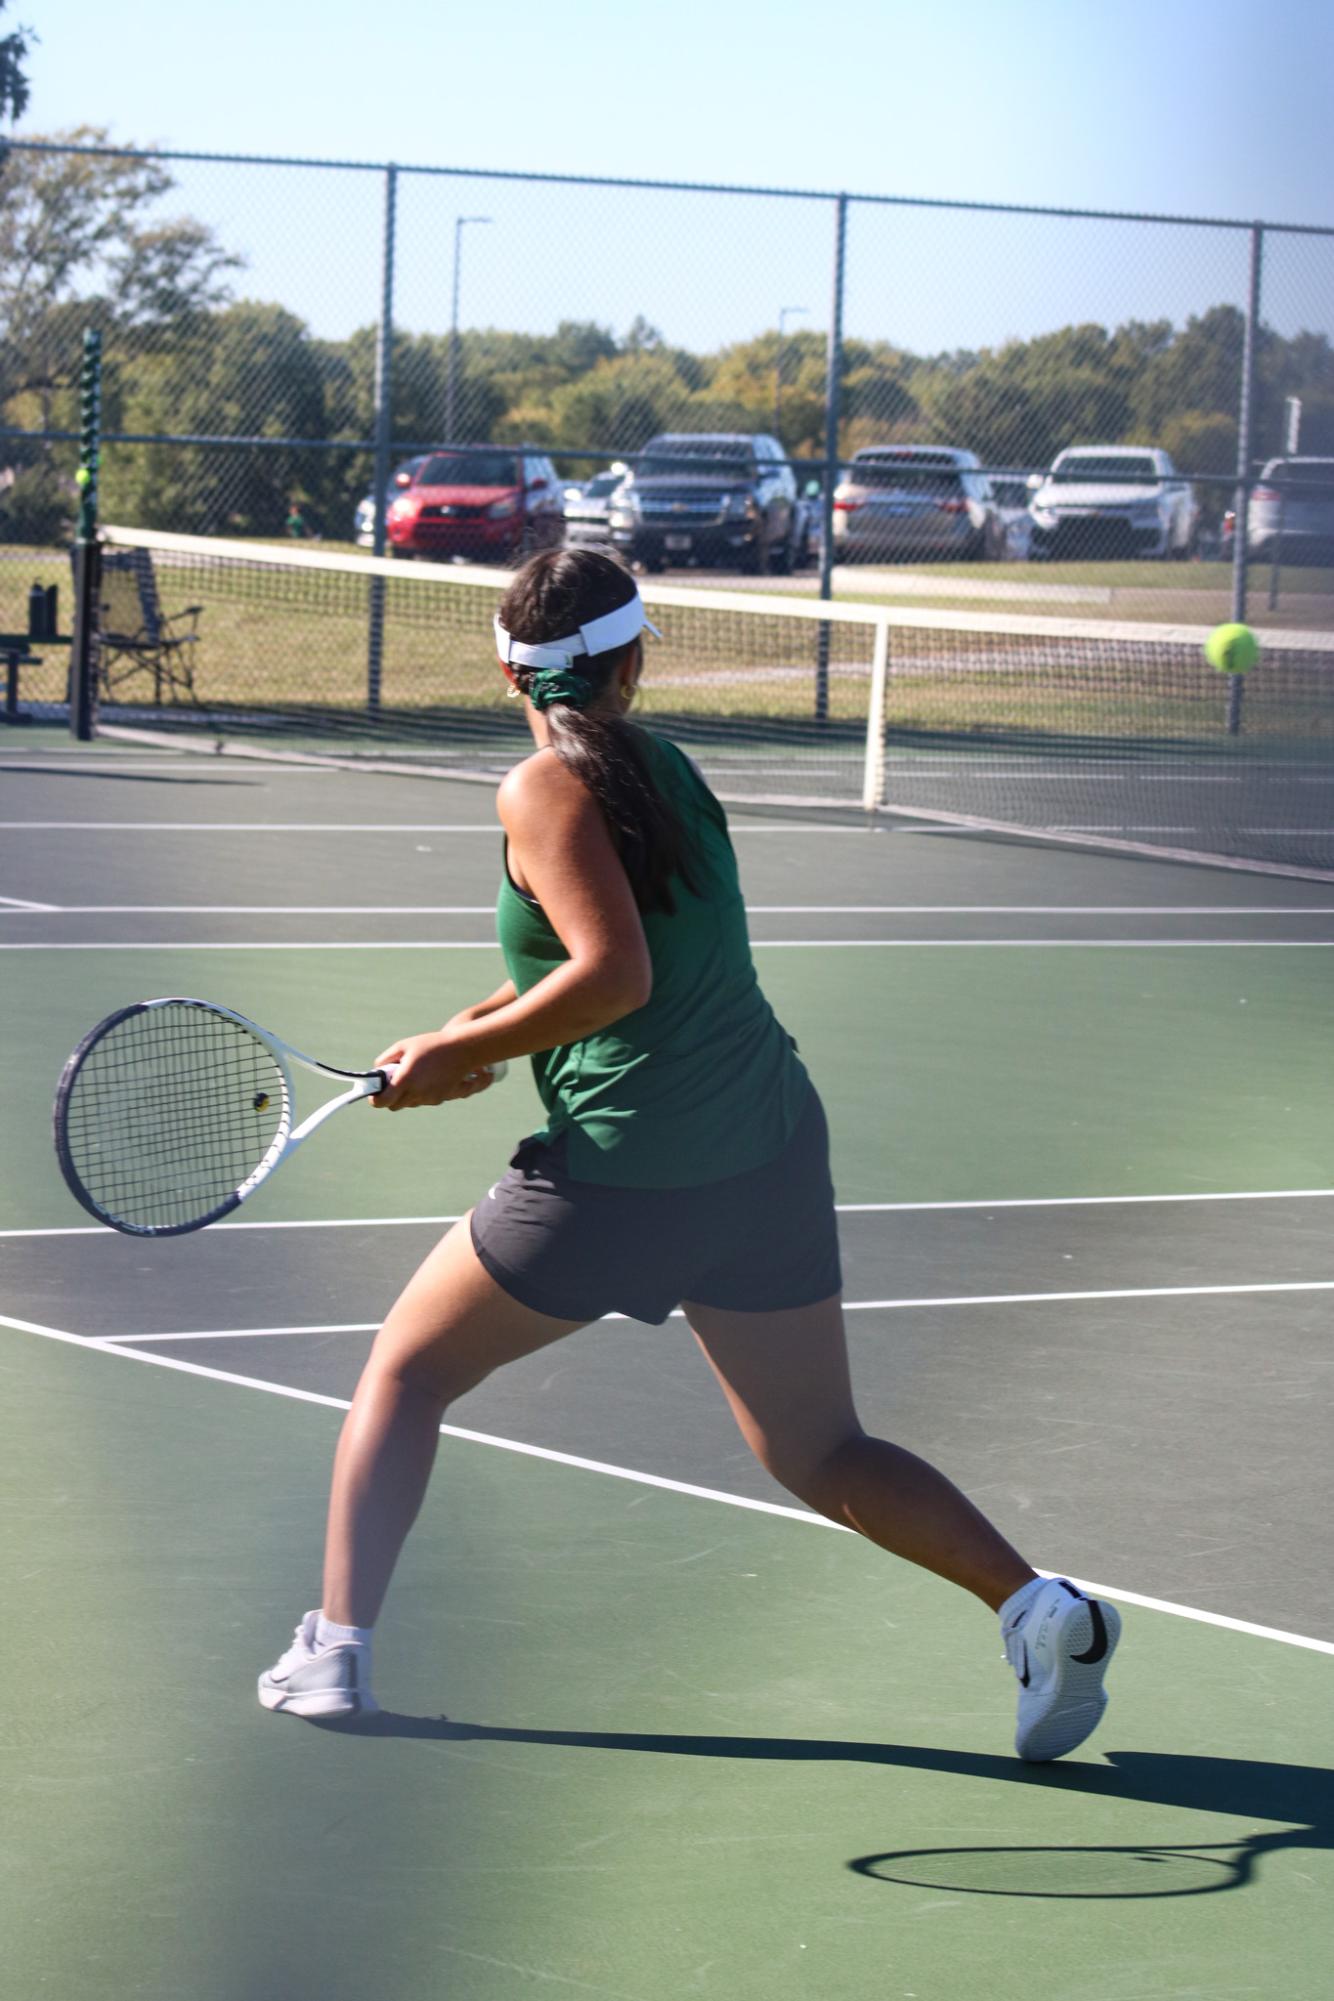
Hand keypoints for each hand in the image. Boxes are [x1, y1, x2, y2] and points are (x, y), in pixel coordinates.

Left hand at [370, 1031, 498, 1110]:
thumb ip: (385, 1060)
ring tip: (411, 1076)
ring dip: (406, 1095)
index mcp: (405, 1079)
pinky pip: (423, 1100)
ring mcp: (429, 1097)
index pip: (383, 1101)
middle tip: (391, 1083)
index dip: (375, 1100)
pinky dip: (420, 1093)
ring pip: (409, 1103)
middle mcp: (417, 1092)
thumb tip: (376, 1072)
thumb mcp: (404, 1046)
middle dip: (390, 1097)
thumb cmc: (431, 1045)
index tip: (373, 1094)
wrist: (462, 1050)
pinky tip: (425, 1078)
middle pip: (394, 1106)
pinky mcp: (440, 1099)